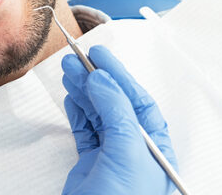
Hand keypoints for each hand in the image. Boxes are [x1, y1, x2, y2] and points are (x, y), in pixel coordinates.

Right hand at [61, 45, 177, 194]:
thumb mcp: (127, 154)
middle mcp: (134, 150)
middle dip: (95, 79)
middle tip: (75, 59)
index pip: (137, 102)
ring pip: (97, 115)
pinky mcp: (90, 166)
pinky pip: (84, 131)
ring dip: (82, 91)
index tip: (99, 55)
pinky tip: (71, 97)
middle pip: (114, 104)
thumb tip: (103, 81)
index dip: (119, 76)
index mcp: (154, 148)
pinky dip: (76, 112)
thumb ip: (116, 113)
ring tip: (67, 71)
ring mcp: (111, 158)